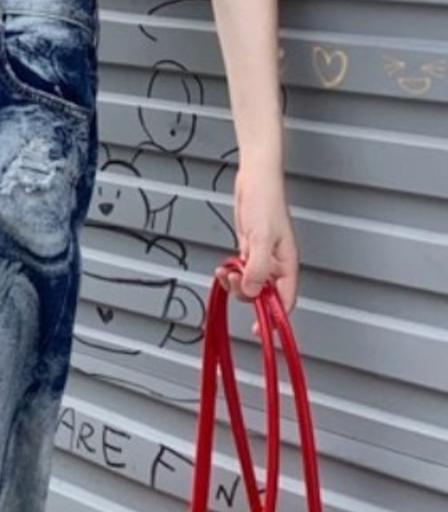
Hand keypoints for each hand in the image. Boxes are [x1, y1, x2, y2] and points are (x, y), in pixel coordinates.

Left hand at [218, 167, 299, 315]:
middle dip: (246, 294)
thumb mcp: (261, 237)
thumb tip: (252, 292)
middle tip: (233, 281)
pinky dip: (230, 274)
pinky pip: (240, 273)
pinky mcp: (249, 252)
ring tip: (225, 271)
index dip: (273, 318)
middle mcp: (276, 265)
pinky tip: (224, 267)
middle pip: (264, 296)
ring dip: (235, 283)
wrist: (255, 180)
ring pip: (249, 285)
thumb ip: (257, 267)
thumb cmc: (265, 202)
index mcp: (287, 264)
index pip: (285, 300)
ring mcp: (262, 259)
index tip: (259, 331)